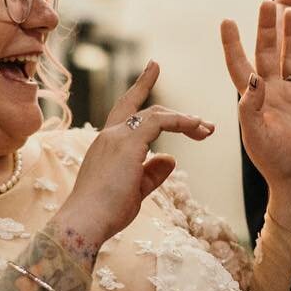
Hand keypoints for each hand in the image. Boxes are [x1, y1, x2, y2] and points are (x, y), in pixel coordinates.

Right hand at [57, 62, 213, 247]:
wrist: (84, 223)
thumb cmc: (105, 213)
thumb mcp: (135, 191)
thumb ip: (152, 173)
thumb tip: (170, 158)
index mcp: (107, 145)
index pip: (125, 109)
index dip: (140, 87)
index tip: (154, 66)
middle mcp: (110, 135)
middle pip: (144, 108)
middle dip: (175, 113)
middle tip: (204, 124)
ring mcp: (117, 136)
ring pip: (156, 114)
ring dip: (185, 121)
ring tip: (206, 130)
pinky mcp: (128, 142)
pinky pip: (161, 122)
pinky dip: (181, 123)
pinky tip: (198, 129)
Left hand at [221, 1, 290, 198]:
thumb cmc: (276, 162)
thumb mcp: (257, 134)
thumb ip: (252, 106)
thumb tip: (253, 77)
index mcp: (254, 99)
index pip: (240, 65)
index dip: (232, 44)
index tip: (227, 21)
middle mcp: (273, 92)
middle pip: (267, 53)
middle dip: (266, 28)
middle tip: (266, 3)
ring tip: (290, 12)